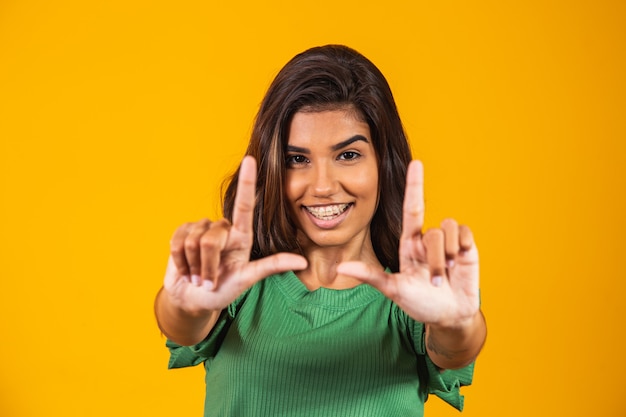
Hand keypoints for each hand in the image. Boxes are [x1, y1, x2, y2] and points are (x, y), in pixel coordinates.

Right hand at [163, 156, 307, 314]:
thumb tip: (303, 262)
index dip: (247, 182)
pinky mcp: (182, 232)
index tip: (250, 160)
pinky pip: (177, 243)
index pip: (245, 206)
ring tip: (198, 275)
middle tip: (210, 280)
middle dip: (208, 266)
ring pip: (193, 242)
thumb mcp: (247, 279)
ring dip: (194, 266)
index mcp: (241, 236)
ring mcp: (201, 229)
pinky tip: (186, 269)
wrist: (193, 298)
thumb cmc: (223, 290)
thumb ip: (271, 267)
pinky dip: (181, 262)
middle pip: (211, 240)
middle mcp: (223, 228)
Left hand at [337, 160, 479, 327]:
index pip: (413, 208)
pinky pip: (465, 234)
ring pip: (448, 231)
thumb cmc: (419, 303)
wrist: (448, 317)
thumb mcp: (393, 290)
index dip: (415, 185)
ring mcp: (449, 243)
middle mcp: (429, 239)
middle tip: (435, 283)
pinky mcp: (467, 248)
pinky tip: (459, 265)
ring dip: (447, 258)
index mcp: (410, 243)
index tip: (417, 162)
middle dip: (435, 259)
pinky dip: (463, 249)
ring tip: (447, 277)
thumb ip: (370, 277)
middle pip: (432, 230)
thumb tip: (341, 269)